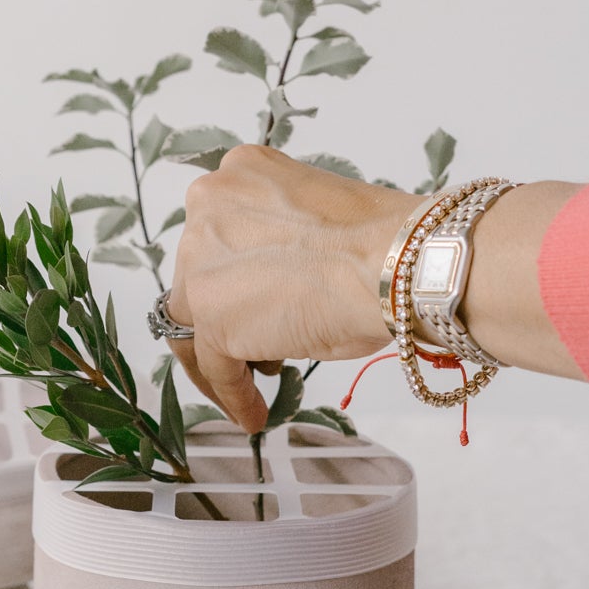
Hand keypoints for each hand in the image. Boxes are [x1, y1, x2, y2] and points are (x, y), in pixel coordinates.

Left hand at [167, 146, 418, 430]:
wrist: (396, 264)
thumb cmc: (381, 244)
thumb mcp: (314, 217)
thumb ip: (277, 237)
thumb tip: (270, 283)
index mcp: (237, 174)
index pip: (216, 236)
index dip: (232, 276)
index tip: (248, 302)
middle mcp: (207, 208)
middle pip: (196, 277)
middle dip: (224, 316)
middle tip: (258, 349)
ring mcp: (202, 263)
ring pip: (192, 323)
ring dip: (219, 360)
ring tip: (253, 388)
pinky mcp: (213, 317)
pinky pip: (214, 365)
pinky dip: (232, 394)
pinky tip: (255, 413)